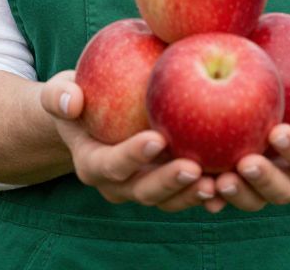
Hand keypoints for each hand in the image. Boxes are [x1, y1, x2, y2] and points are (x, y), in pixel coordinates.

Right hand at [40, 70, 218, 211]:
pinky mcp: (169, 183)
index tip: (156, 137)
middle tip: (193, 167)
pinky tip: (231, 180)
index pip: (111, 164)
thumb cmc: (79, 95)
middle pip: (144, 191)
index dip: (132, 156)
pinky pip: (188, 192)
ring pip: (170, 199)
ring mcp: (146, 186)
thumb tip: (71, 100)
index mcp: (92, 164)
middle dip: (168, 182)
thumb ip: (59, 94)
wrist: (95, 114)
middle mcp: (119, 184)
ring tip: (218, 181)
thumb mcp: (60, 90)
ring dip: (192, 194)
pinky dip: (208, 192)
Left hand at [208, 65, 289, 211]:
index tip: (278, 131)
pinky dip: (215, 195)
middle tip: (245, 162)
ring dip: (238, 194)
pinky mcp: (246, 181)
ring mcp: (271, 183)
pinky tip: (199, 185)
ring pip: (256, 199)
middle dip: (264, 181)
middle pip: (284, 191)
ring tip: (218, 180)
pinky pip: (231, 193)